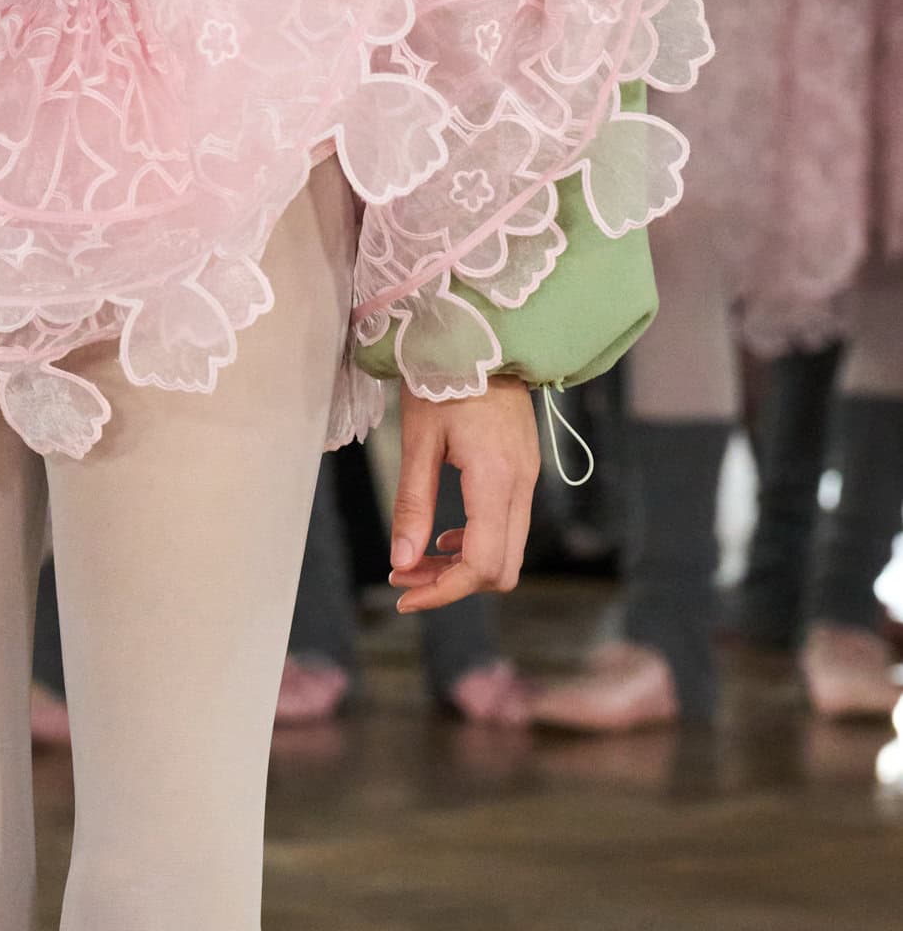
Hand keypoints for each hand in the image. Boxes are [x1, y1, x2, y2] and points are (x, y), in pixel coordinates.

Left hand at [387, 379, 538, 614]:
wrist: (481, 334)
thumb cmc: (442, 378)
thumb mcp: (418, 442)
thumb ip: (413, 505)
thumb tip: (403, 562)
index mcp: (496, 480)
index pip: (480, 564)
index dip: (443, 592)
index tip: (405, 596)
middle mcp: (521, 486)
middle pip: (501, 570)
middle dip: (452, 585)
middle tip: (405, 577)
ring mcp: (527, 480)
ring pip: (505, 554)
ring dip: (461, 568)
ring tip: (415, 560)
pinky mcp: (522, 473)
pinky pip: (506, 529)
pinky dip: (475, 545)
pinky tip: (443, 536)